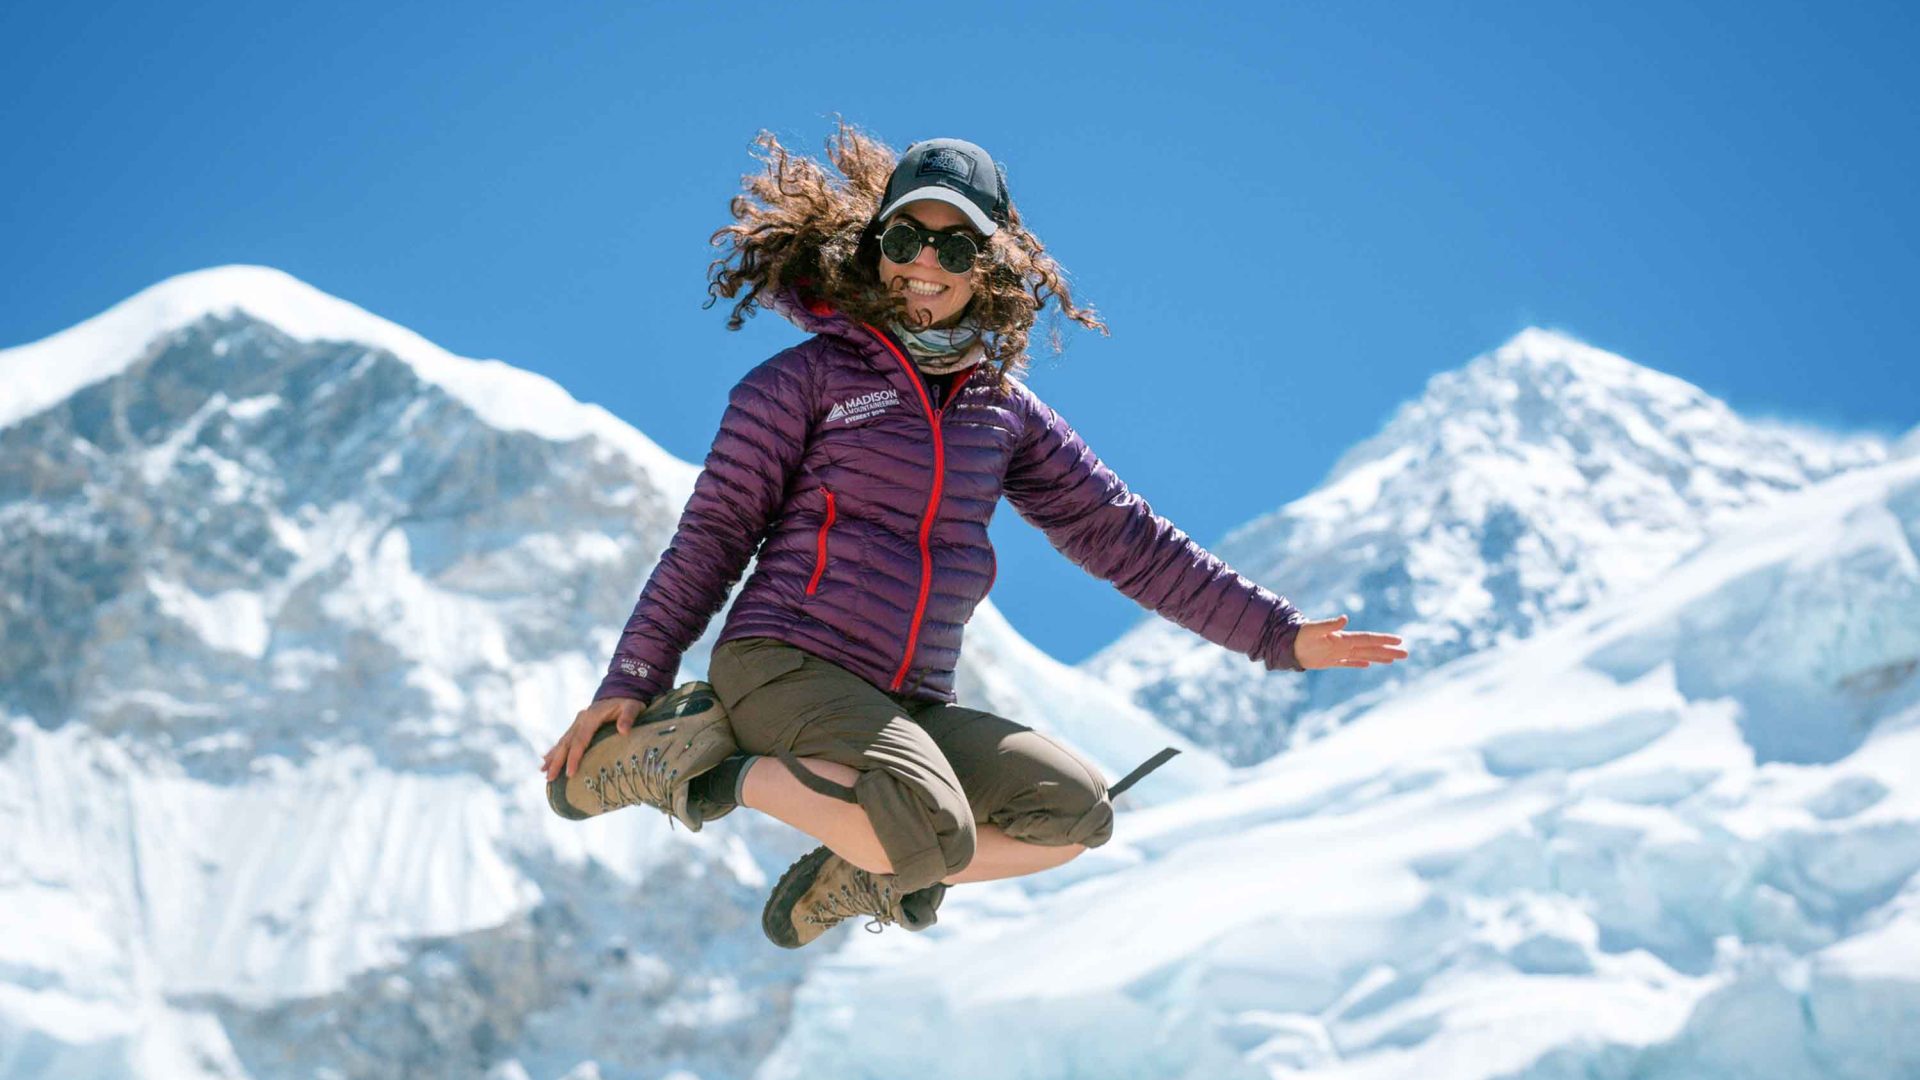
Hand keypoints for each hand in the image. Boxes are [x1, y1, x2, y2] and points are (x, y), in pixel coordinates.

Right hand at [541, 696, 647, 781]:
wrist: (622, 690)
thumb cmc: (628, 702)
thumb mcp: (632, 707)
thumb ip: (628, 717)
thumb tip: (623, 730)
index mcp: (591, 717)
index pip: (580, 741)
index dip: (574, 758)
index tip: (570, 774)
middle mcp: (581, 719)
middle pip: (566, 743)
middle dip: (557, 761)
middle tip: (549, 778)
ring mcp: (578, 722)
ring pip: (562, 742)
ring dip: (552, 757)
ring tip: (543, 772)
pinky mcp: (578, 725)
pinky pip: (565, 739)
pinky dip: (555, 750)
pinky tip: (546, 758)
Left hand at [1292, 614, 1407, 670]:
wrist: (1286, 643)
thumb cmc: (1300, 635)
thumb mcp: (1314, 629)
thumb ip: (1329, 624)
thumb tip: (1344, 618)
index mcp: (1343, 638)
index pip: (1368, 639)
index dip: (1383, 640)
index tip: (1399, 640)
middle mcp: (1343, 645)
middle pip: (1371, 648)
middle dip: (1388, 651)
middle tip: (1406, 654)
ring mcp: (1338, 653)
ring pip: (1364, 655)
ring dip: (1379, 657)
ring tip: (1394, 659)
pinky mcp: (1330, 660)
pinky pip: (1348, 662)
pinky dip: (1359, 663)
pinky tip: (1369, 664)